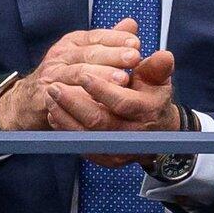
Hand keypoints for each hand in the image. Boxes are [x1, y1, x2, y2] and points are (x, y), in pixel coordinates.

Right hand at [0, 18, 142, 132]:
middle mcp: (61, 55)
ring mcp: (51, 75)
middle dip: (113, 55)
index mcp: (74, 42)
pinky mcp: (44, 95)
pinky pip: (63, 95)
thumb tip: (131, 24)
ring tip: (122, 79)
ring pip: (77, 73)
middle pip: (89, 53)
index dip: (117, 38)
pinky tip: (98, 98)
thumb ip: (110, 41)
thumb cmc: (67, 75)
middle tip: (134, 58)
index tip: (136, 43)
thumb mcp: (88, 54)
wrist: (30, 100)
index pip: (97, 36)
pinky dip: (81, 96)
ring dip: (101, 75)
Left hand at [45, 31, 179, 169]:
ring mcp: (118, 149)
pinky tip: (54, 113)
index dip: (101, 90)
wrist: (157, 130)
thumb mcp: (160, 80)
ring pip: (85, 134)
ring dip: (64, 114)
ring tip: (50, 96)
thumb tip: (163, 55)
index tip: (83, 75)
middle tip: (54, 86)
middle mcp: (133, 134)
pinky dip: (64, 128)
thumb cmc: (153, 98)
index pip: (122, 102)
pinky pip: (80, 143)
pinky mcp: (105, 157)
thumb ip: (158, 67)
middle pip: (98, 121)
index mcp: (148, 111)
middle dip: (72, 102)